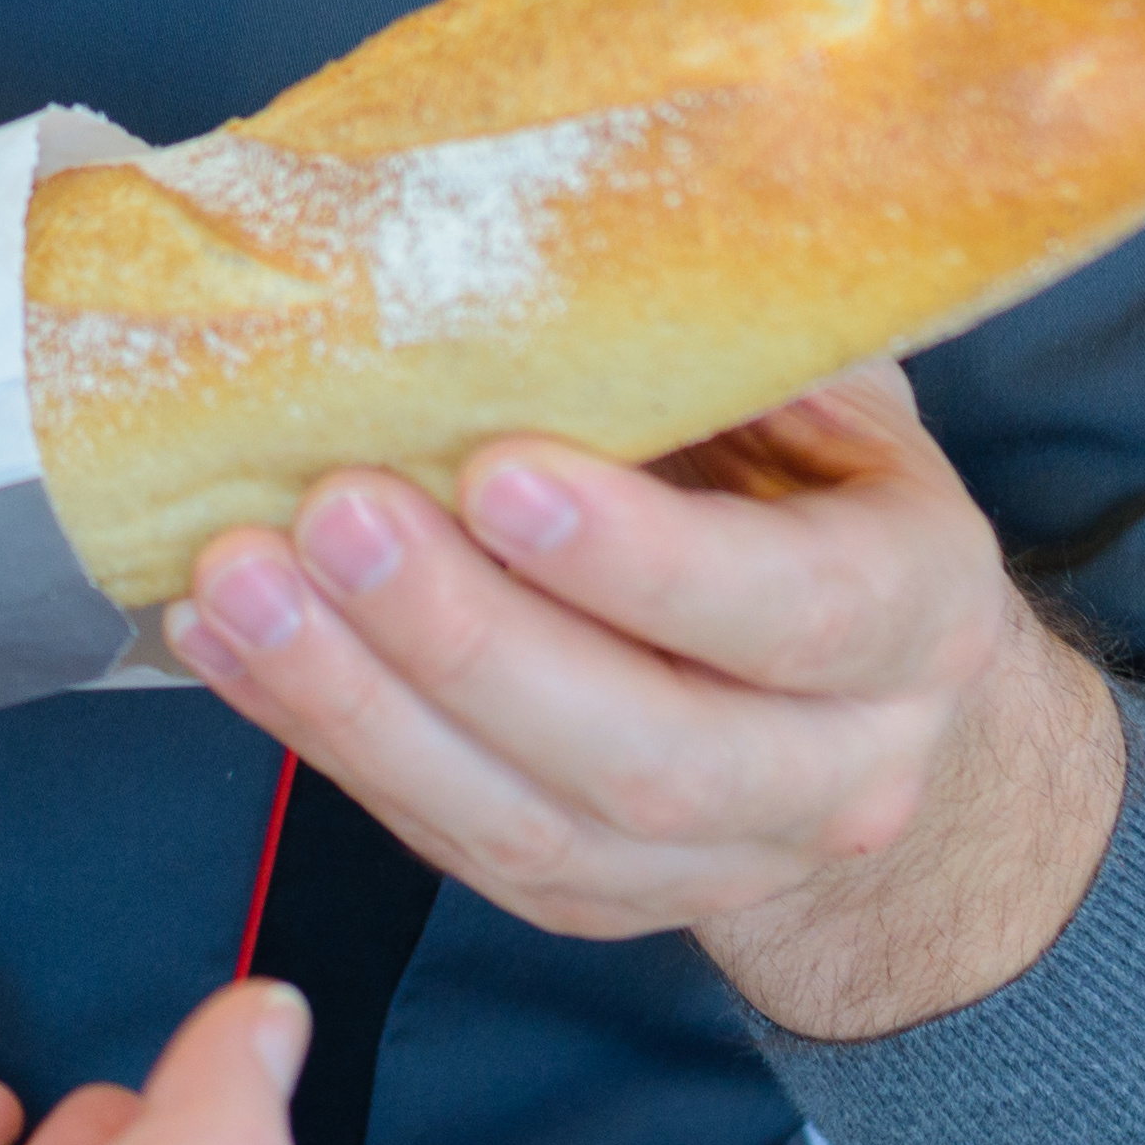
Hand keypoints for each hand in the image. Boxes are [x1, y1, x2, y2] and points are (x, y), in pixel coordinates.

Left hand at [165, 366, 1125, 1041]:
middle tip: (330, 518)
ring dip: (360, 707)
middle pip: (645, 753)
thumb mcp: (827, 397)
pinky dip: (321, 740)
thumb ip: (738, 350)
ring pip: (527, 829)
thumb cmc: (818, 491)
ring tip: (237, 586)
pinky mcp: (596, 902)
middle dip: (467, 639)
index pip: (793, 609)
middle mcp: (838, 773)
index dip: (640, 558)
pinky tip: (225, 646)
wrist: (868, 697)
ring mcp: (714, 863)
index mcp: (919, 618)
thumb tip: (570, 242)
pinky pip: (445, 844)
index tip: (495, 469)